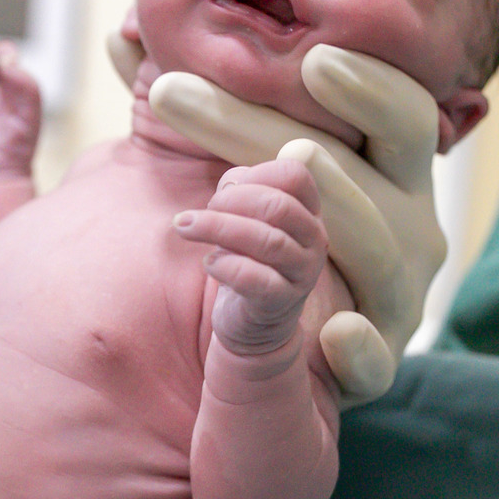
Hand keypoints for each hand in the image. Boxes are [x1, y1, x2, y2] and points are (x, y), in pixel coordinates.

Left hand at [108, 29, 445, 401]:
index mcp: (392, 172)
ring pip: (372, 251)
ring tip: (228, 197)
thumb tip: (122, 36)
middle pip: (359, 172)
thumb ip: (186, 104)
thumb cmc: (268, 241)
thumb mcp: (236, 167)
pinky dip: (360, 348)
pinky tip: (333, 331)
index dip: (370, 85)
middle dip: (269, 134)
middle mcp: (410, 227)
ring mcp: (395, 297)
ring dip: (296, 222)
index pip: (401, 116)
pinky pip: (375, 358)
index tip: (313, 59)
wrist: (287, 359)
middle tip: (185, 99)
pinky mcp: (373, 364)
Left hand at [174, 159, 327, 353]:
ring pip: (267, 241)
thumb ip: (239, 191)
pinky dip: (225, 265)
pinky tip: (209, 262)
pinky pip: (254, 278)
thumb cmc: (247, 259)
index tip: (225, 190)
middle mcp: (314, 239)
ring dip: (216, 228)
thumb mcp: (244, 219)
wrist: (256, 323)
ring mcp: (303, 272)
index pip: (293, 175)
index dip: (255, 174)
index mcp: (308, 211)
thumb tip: (231, 184)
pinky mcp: (281, 301)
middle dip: (229, 201)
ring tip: (184, 227)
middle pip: (278, 206)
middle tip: (199, 212)